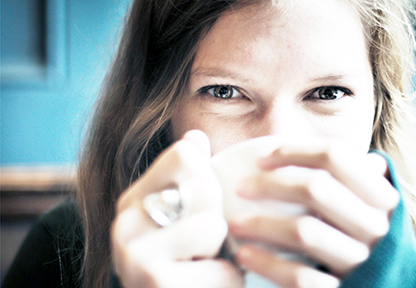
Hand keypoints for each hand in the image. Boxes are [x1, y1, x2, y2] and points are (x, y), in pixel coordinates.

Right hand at [111, 130, 243, 287]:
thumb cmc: (185, 264)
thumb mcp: (184, 217)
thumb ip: (189, 178)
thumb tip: (196, 134)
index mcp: (133, 198)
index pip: (186, 155)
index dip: (209, 180)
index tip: (200, 209)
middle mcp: (124, 221)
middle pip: (204, 185)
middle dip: (217, 219)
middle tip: (201, 247)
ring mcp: (135, 254)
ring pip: (213, 225)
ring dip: (222, 253)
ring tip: (202, 268)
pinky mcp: (155, 283)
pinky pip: (221, 268)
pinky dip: (225, 283)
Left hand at [229, 140, 398, 287]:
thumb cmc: (369, 242)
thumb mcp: (372, 209)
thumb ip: (361, 182)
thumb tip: (359, 157)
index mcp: (382, 197)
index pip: (335, 156)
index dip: (293, 152)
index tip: (261, 160)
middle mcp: (376, 226)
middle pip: (316, 189)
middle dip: (269, 184)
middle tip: (241, 187)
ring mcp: (361, 261)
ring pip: (304, 231)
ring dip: (261, 224)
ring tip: (235, 224)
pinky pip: (300, 276)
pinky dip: (268, 264)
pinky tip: (244, 255)